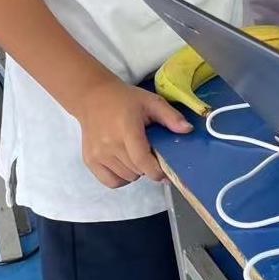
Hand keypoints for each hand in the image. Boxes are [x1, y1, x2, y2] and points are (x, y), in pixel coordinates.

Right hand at [73, 74, 190, 189]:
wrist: (93, 98)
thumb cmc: (126, 100)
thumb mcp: (152, 102)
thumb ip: (171, 116)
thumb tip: (188, 130)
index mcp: (126, 130)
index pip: (142, 161)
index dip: (156, 171)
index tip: (166, 172)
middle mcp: (110, 145)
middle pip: (136, 171)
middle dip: (148, 167)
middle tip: (151, 153)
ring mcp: (98, 155)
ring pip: (125, 178)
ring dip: (136, 171)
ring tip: (137, 153)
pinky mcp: (90, 161)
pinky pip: (111, 182)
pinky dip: (122, 178)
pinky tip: (126, 163)